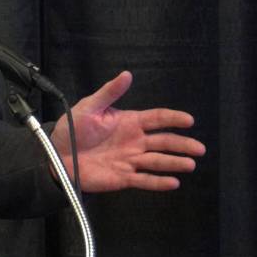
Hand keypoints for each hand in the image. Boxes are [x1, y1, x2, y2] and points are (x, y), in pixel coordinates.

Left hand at [50, 71, 205, 191]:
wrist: (57, 153)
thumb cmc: (73, 128)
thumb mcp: (90, 106)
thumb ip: (110, 92)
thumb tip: (127, 74)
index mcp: (129, 122)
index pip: (157, 118)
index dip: (174, 118)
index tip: (189, 120)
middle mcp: (134, 141)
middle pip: (164, 142)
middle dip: (182, 144)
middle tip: (200, 148)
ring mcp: (130, 160)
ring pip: (157, 161)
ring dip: (174, 163)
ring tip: (189, 164)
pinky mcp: (123, 177)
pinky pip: (144, 180)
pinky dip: (158, 182)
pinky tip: (173, 182)